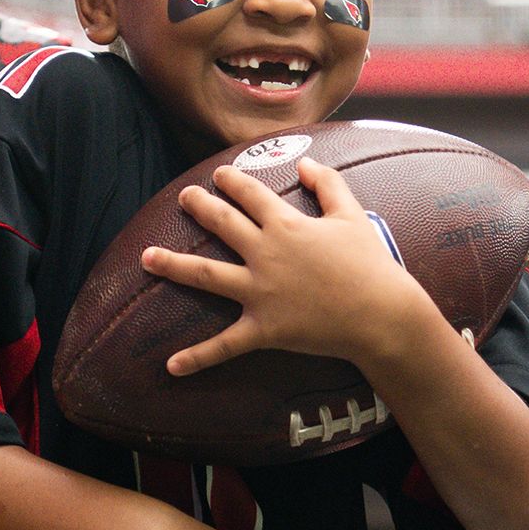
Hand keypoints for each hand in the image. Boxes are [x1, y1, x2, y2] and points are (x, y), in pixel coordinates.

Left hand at [141, 159, 428, 375]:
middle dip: (199, 207)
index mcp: (286, 225)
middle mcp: (266, 253)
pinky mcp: (264, 328)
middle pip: (221, 224)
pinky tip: (171, 365)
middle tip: (183, 197)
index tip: (219, 175)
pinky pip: (225, 345)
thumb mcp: (353, 215)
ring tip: (147, 257)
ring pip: (207, 276)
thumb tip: (306, 163)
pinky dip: (198, 357)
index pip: (250, 194)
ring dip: (174, 266)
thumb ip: (328, 184)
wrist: (381, 314)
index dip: (232, 181)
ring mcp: (260, 292)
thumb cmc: (370, 264)